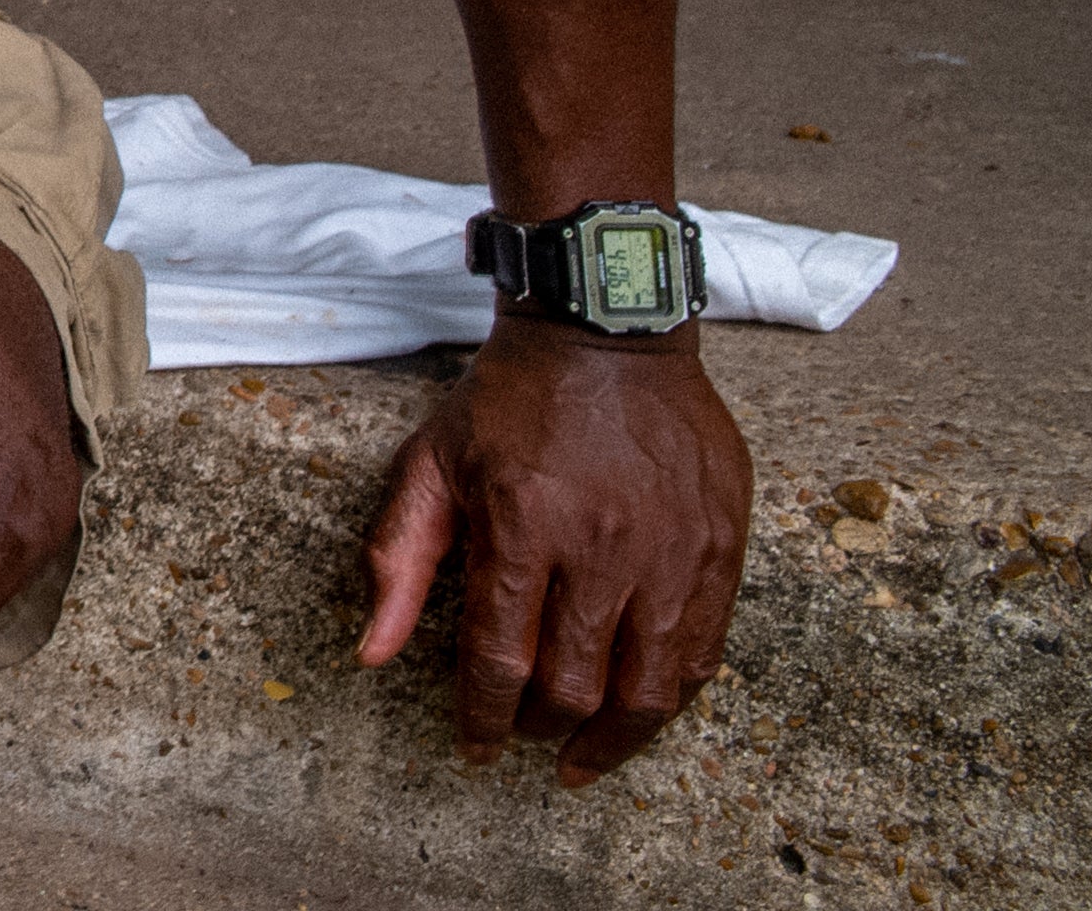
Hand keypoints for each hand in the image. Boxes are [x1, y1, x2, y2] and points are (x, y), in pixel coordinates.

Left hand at [356, 328, 748, 781]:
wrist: (607, 331)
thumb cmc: (509, 400)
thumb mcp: (431, 461)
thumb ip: (399, 558)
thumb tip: (370, 654)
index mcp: (519, 527)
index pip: (498, 659)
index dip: (483, 718)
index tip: (474, 746)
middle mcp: (599, 549)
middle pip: (574, 685)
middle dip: (543, 731)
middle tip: (527, 744)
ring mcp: (669, 553)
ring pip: (650, 688)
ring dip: (615, 739)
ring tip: (586, 761)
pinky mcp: (721, 549)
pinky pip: (705, 652)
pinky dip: (673, 696)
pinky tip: (645, 709)